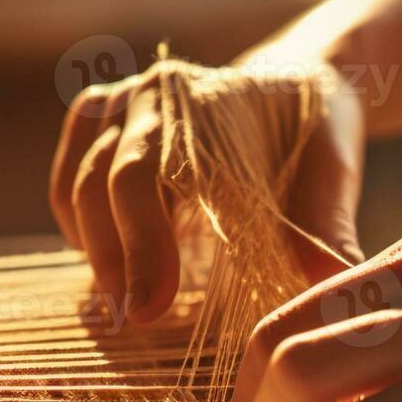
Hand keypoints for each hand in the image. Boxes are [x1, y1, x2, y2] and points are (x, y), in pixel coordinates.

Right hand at [48, 58, 366, 322]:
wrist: (290, 83)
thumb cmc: (312, 132)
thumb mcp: (332, 167)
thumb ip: (327, 222)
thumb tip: (330, 284)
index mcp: (203, 100)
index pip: (151, 173)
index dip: (143, 244)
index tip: (149, 307)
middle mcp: (151, 94)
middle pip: (104, 179)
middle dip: (115, 256)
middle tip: (134, 318)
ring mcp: (119, 104)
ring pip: (79, 182)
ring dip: (95, 247)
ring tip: (124, 303)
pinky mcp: (100, 121)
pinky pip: (69, 179)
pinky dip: (78, 225)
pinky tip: (110, 265)